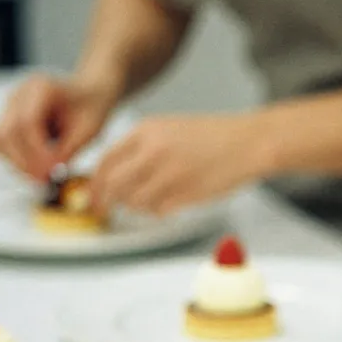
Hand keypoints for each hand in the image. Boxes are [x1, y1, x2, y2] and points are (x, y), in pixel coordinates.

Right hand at [0, 75, 115, 181]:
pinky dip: (16, 159)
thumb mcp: (88, 130)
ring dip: (18, 162)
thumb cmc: (91, 109)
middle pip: (7, 131)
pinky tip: (35, 169)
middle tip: (44, 180)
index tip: (51, 170)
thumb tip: (50, 171)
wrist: (88, 94)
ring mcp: (10, 105)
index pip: (28, 121)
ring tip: (41, 177)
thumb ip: (69, 148)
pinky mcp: (8, 117)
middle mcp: (19, 94)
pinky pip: (2, 143)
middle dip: (24, 160)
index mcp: (41, 88)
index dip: (37, 150)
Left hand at [92, 113, 272, 215]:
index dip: (96, 184)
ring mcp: (169, 174)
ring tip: (153, 201)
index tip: (94, 195)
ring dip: (138, 207)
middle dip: (107, 201)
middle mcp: (153, 152)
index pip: (106, 162)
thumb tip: (118, 173)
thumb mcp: (170, 129)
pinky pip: (159, 210)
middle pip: (114, 185)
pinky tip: (172, 203)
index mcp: (146, 132)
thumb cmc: (214, 137)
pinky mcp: (186, 194)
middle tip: (105, 211)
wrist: (248, 143)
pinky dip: (159, 211)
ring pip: (135, 201)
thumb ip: (142, 148)